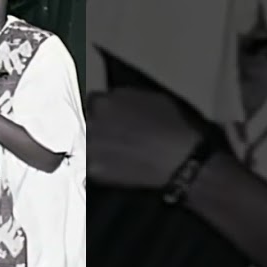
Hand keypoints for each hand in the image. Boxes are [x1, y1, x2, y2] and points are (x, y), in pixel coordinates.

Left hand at [86, 88, 204, 189]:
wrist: (179, 158)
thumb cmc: (171, 126)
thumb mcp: (147, 98)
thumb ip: (122, 98)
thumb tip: (114, 100)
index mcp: (103, 101)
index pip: (93, 102)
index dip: (105, 111)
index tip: (113, 118)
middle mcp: (91, 122)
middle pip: (88, 123)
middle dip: (99, 128)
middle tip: (117, 137)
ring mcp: (90, 146)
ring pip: (87, 145)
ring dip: (98, 147)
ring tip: (118, 153)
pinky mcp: (94, 169)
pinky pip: (91, 166)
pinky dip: (101, 167)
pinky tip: (118, 167)